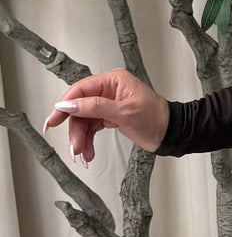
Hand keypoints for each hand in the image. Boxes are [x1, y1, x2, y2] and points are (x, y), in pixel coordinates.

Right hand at [41, 68, 169, 163]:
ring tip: (83, 154)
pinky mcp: (111, 116)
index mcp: (112, 81)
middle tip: (74, 147)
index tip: (54, 121)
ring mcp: (109, 104)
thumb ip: (94, 107)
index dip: (65, 105)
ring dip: (82, 138)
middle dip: (76, 129)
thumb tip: (68, 105)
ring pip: (85, 120)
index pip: (81, 90)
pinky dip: (89, 140)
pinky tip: (89, 152)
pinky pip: (93, 127)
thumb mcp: (124, 113)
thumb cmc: (155, 119)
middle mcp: (109, 90)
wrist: (171, 133)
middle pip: (81, 108)